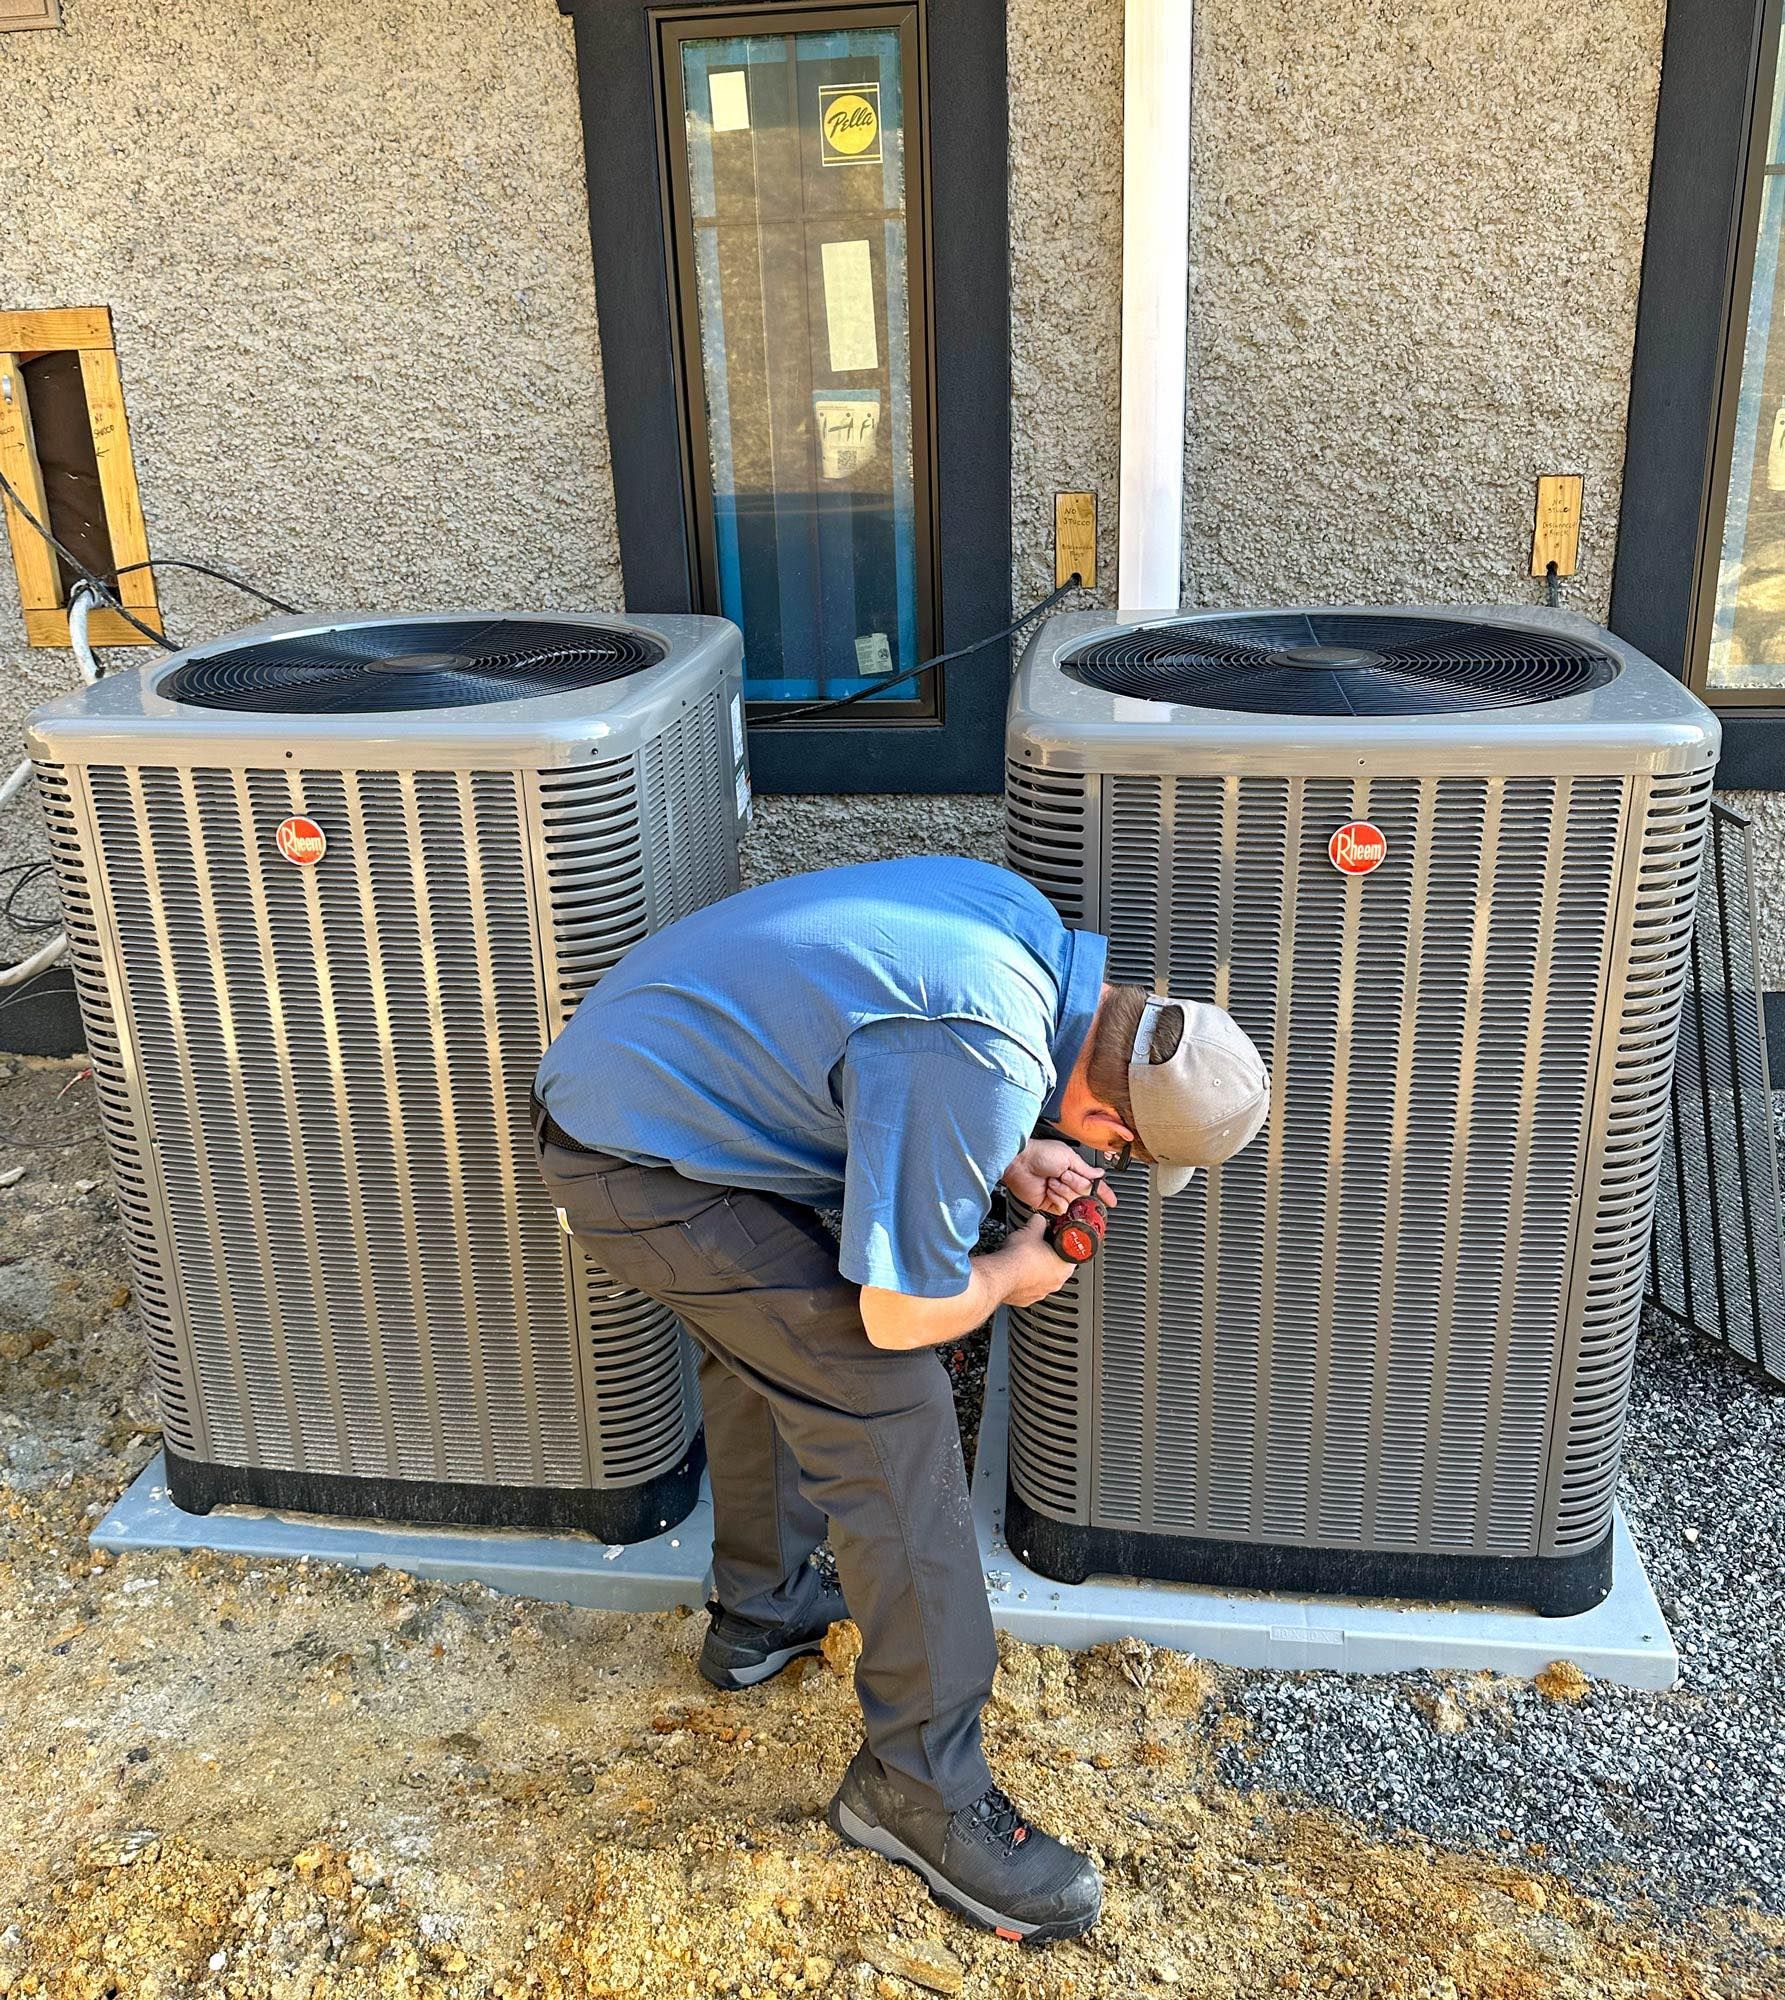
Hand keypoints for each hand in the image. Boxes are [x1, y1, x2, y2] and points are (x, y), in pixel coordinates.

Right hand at [996, 1214, 1082, 1307]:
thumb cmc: (1018, 1257)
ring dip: (1035, 1269)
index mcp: (1064, 1268)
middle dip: (1047, 1255)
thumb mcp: (1031, 1229)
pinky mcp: (1025, 1299)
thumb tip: (1039, 1219)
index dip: (1062, 1243)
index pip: (1071, 1254)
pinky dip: (1023, 1279)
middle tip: (1037, 1245)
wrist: (999, 1275)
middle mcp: (1055, 1283)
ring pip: (1042, 1278)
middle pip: (1056, 1266)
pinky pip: (1027, 1287)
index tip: (1055, 1239)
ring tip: (1024, 1257)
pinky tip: (1015, 1270)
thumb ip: (1039, 1222)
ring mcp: (1040, 1293)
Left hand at [1001, 1139, 1115, 1217]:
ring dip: (1064, 1190)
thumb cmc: (1040, 1153)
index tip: (1112, 1201)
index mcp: (1075, 1170)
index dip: (1104, 1193)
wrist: (1020, 1162)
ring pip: (1074, 1201)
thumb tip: (1100, 1174)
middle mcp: (1068, 1183)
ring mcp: (1058, 1194)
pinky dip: (1057, 1198)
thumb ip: (1085, 1169)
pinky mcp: (1048, 1203)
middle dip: (1076, 1184)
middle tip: (1064, 1175)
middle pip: (1085, 1193)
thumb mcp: (1068, 1156)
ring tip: (1053, 1180)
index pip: (1094, 1184)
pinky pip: (1062, 1208)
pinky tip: (1049, 1190)